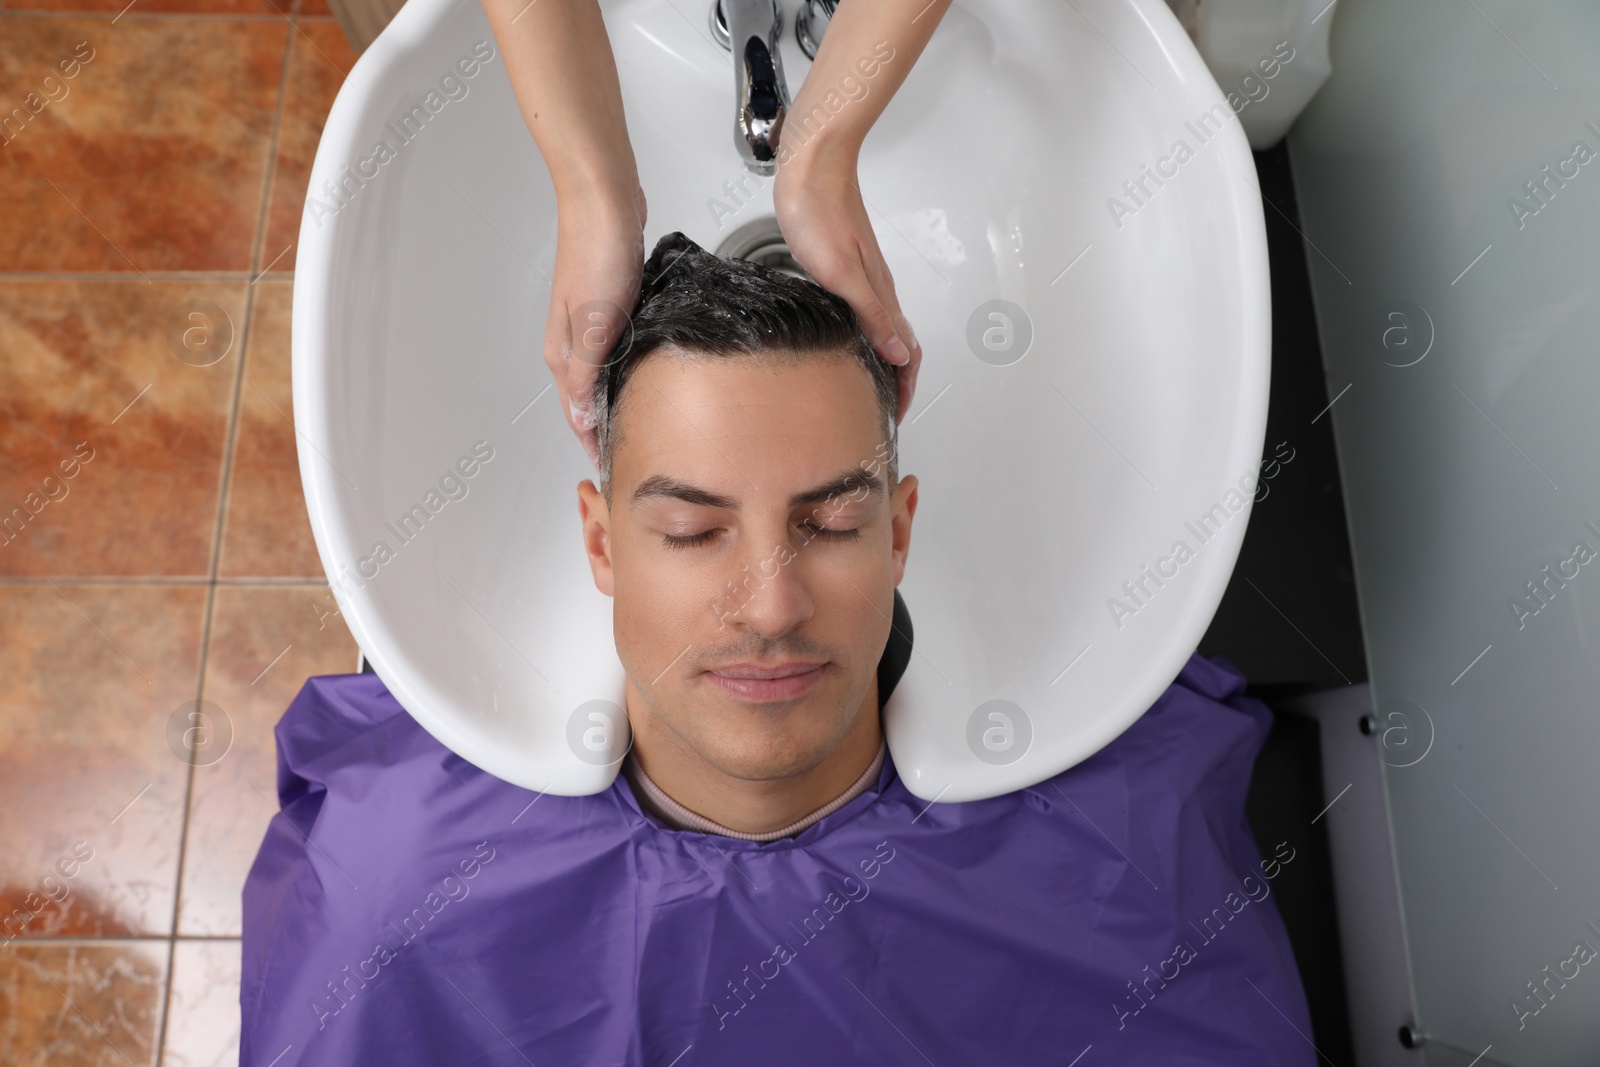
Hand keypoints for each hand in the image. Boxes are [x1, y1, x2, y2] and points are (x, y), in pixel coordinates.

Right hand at [543, 182, 647, 468]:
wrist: (604, 200)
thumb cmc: (598, 253)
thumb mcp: (595, 323)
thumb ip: (588, 374)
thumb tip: (582, 419)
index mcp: (563, 352)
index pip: (576, 414)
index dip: (592, 444)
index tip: (612, 470)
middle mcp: (570, 342)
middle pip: (585, 400)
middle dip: (601, 430)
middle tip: (629, 456)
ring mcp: (589, 323)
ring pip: (599, 376)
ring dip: (613, 401)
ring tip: (639, 425)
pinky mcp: (609, 306)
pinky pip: (615, 351)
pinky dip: (625, 370)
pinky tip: (644, 375)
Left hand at [773, 144, 921, 423]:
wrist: (811, 166)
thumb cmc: (820, 212)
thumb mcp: (842, 273)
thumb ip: (871, 315)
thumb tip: (898, 355)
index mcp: (881, 294)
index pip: (907, 352)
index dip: (905, 387)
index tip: (895, 414)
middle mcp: (878, 288)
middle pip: (900, 344)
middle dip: (898, 380)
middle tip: (885, 408)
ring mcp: (863, 277)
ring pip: (884, 329)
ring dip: (884, 360)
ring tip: (870, 385)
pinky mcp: (846, 266)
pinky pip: (866, 312)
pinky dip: (866, 337)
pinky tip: (847, 340)